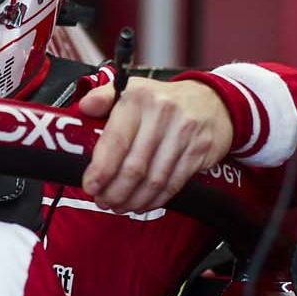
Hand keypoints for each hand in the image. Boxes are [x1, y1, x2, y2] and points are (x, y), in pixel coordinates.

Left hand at [77, 78, 234, 214]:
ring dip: (133, 199)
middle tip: (102, 201)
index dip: (101, 169)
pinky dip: (155, 199)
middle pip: (134, 166)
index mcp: (139, 99)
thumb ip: (103, 97)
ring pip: (154, 179)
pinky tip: (142, 203)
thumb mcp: (131, 90)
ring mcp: (184, 133)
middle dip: (114, 191)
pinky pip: (173, 183)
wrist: (211, 101)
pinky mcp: (199, 150)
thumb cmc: (161, 101)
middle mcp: (163, 114)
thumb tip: (85, 107)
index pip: (116, 141)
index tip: (90, 186)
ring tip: (119, 205)